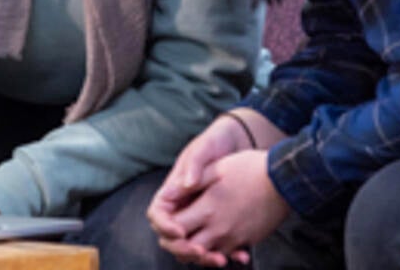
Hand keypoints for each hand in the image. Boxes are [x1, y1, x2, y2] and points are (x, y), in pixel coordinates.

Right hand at [147, 113, 249, 243]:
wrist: (237, 143)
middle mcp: (183, 206)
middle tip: (201, 252)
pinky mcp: (218, 222)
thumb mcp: (204, 149)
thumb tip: (186, 184)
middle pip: (172, 236)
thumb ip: (194, 165)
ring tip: (222, 259)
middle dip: (184, 248)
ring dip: (205, 256)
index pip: (157, 214)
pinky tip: (242, 255)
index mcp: (173, 189)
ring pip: (194, 245)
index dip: (164, 226)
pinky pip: (217, 243)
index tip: (181, 232)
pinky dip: (227, 252)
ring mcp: (199, 215)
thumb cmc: (215, 142)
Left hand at [158, 150, 289, 266]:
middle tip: (177, 232)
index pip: (176, 228)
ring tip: (194, 238)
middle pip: (188, 249)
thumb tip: (167, 192)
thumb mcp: (217, 168)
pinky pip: (226, 253)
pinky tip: (217, 239)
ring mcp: (234, 238)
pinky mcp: (247, 241)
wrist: (284, 181)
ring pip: (207, 255)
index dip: (168, 226)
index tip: (169, 218)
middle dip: (179, 244)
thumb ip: (192, 182)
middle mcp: (219, 229)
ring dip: (198, 249)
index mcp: (208, 209)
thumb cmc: (250, 168)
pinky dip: (218, 251)